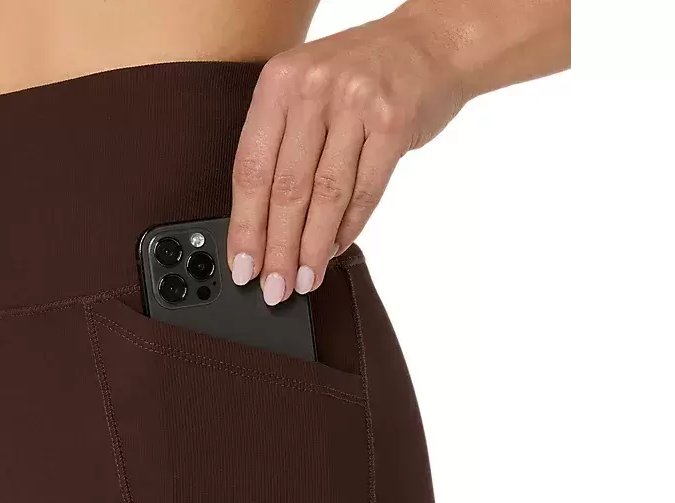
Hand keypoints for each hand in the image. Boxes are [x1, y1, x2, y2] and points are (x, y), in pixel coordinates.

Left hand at [227, 10, 466, 303]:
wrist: (432, 43)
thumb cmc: (362, 77)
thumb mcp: (307, 92)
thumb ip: (283, 145)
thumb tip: (261, 226)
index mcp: (278, 83)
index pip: (251, 168)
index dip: (245, 225)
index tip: (241, 264)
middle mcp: (313, 89)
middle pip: (286, 188)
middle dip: (277, 248)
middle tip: (273, 287)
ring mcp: (355, 103)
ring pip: (325, 195)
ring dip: (313, 248)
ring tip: (304, 280)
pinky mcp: (393, 121)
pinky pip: (365, 190)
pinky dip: (349, 228)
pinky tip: (335, 250)